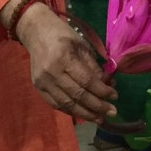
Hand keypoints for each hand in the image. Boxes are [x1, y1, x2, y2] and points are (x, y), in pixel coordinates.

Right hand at [14, 2, 116, 123]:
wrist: (35, 32)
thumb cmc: (62, 35)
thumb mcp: (81, 45)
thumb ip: (93, 66)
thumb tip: (107, 85)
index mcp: (63, 58)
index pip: (86, 81)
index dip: (102, 91)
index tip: (115, 96)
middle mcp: (51, 72)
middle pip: (77, 95)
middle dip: (97, 106)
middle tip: (112, 112)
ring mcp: (42, 82)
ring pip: (66, 104)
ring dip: (85, 113)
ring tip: (100, 118)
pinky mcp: (38, 88)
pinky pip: (56, 104)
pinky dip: (71, 110)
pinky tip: (84, 113)